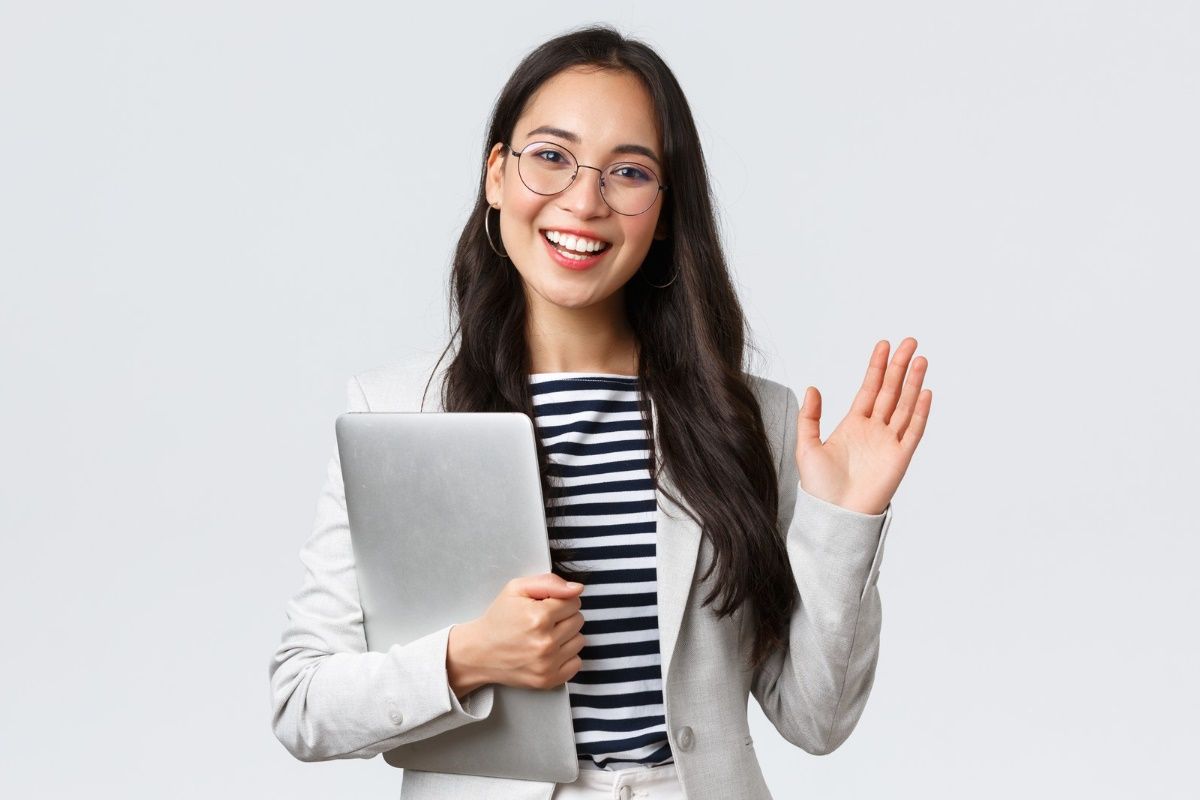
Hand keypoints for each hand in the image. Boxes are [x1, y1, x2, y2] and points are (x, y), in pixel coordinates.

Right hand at [447, 573, 585, 695]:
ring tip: (545, 635)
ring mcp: (547, 664)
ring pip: (579, 640)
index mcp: (539, 617)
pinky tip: (549, 651)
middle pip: (578, 620)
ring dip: (566, 636)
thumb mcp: (516, 589)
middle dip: (564, 617)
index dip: (560, 601)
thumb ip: (549, 582)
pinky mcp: (548, 680)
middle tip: (543, 621)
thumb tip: (578, 589)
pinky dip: (566, 656)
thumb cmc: (499, 618)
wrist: (479, 652)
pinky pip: (576, 663)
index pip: (574, 602)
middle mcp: (545, 642)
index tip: (545, 606)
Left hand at [795, 337, 930, 514]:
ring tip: (920, 359)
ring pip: (905, 405)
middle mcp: (874, 430)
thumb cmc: (820, 487)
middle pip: (891, 391)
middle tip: (909, 342)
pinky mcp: (900, 457)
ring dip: (913, 382)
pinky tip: (925, 392)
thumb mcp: (807, 446)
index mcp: (853, 425)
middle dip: (900, 366)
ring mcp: (889, 442)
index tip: (884, 345)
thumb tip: (812, 388)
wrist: (834, 515)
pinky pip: (914, 430)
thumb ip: (810, 417)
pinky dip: (921, 411)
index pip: (869, 388)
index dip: (877, 367)